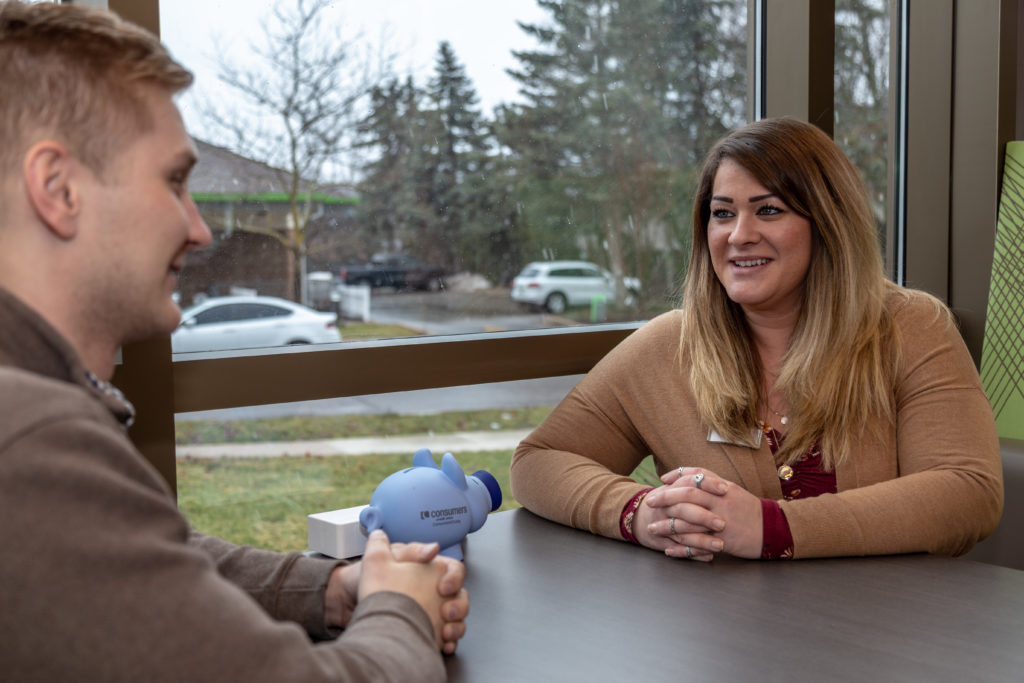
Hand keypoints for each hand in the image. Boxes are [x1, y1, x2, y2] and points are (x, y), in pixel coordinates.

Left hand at [325, 538, 451, 632]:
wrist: (350, 602)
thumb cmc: (368, 578)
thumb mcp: (385, 558)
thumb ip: (410, 551)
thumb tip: (433, 548)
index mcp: (428, 569)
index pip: (453, 570)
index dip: (454, 578)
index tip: (443, 587)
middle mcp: (433, 590)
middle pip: (459, 596)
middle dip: (458, 606)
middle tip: (446, 613)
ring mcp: (432, 611)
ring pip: (457, 618)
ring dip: (456, 626)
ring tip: (446, 633)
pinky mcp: (426, 629)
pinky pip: (446, 637)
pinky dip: (448, 641)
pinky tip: (443, 644)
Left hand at [650, 467, 763, 559]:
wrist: (773, 530)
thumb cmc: (750, 510)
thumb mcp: (733, 490)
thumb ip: (713, 483)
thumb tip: (692, 476)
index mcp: (722, 488)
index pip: (695, 476)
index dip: (676, 476)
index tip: (662, 480)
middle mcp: (720, 502)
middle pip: (687, 495)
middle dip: (665, 498)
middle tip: (650, 501)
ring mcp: (721, 521)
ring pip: (688, 521)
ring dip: (667, 525)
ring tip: (652, 529)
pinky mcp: (723, 540)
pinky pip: (696, 544)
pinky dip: (681, 548)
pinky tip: (669, 550)